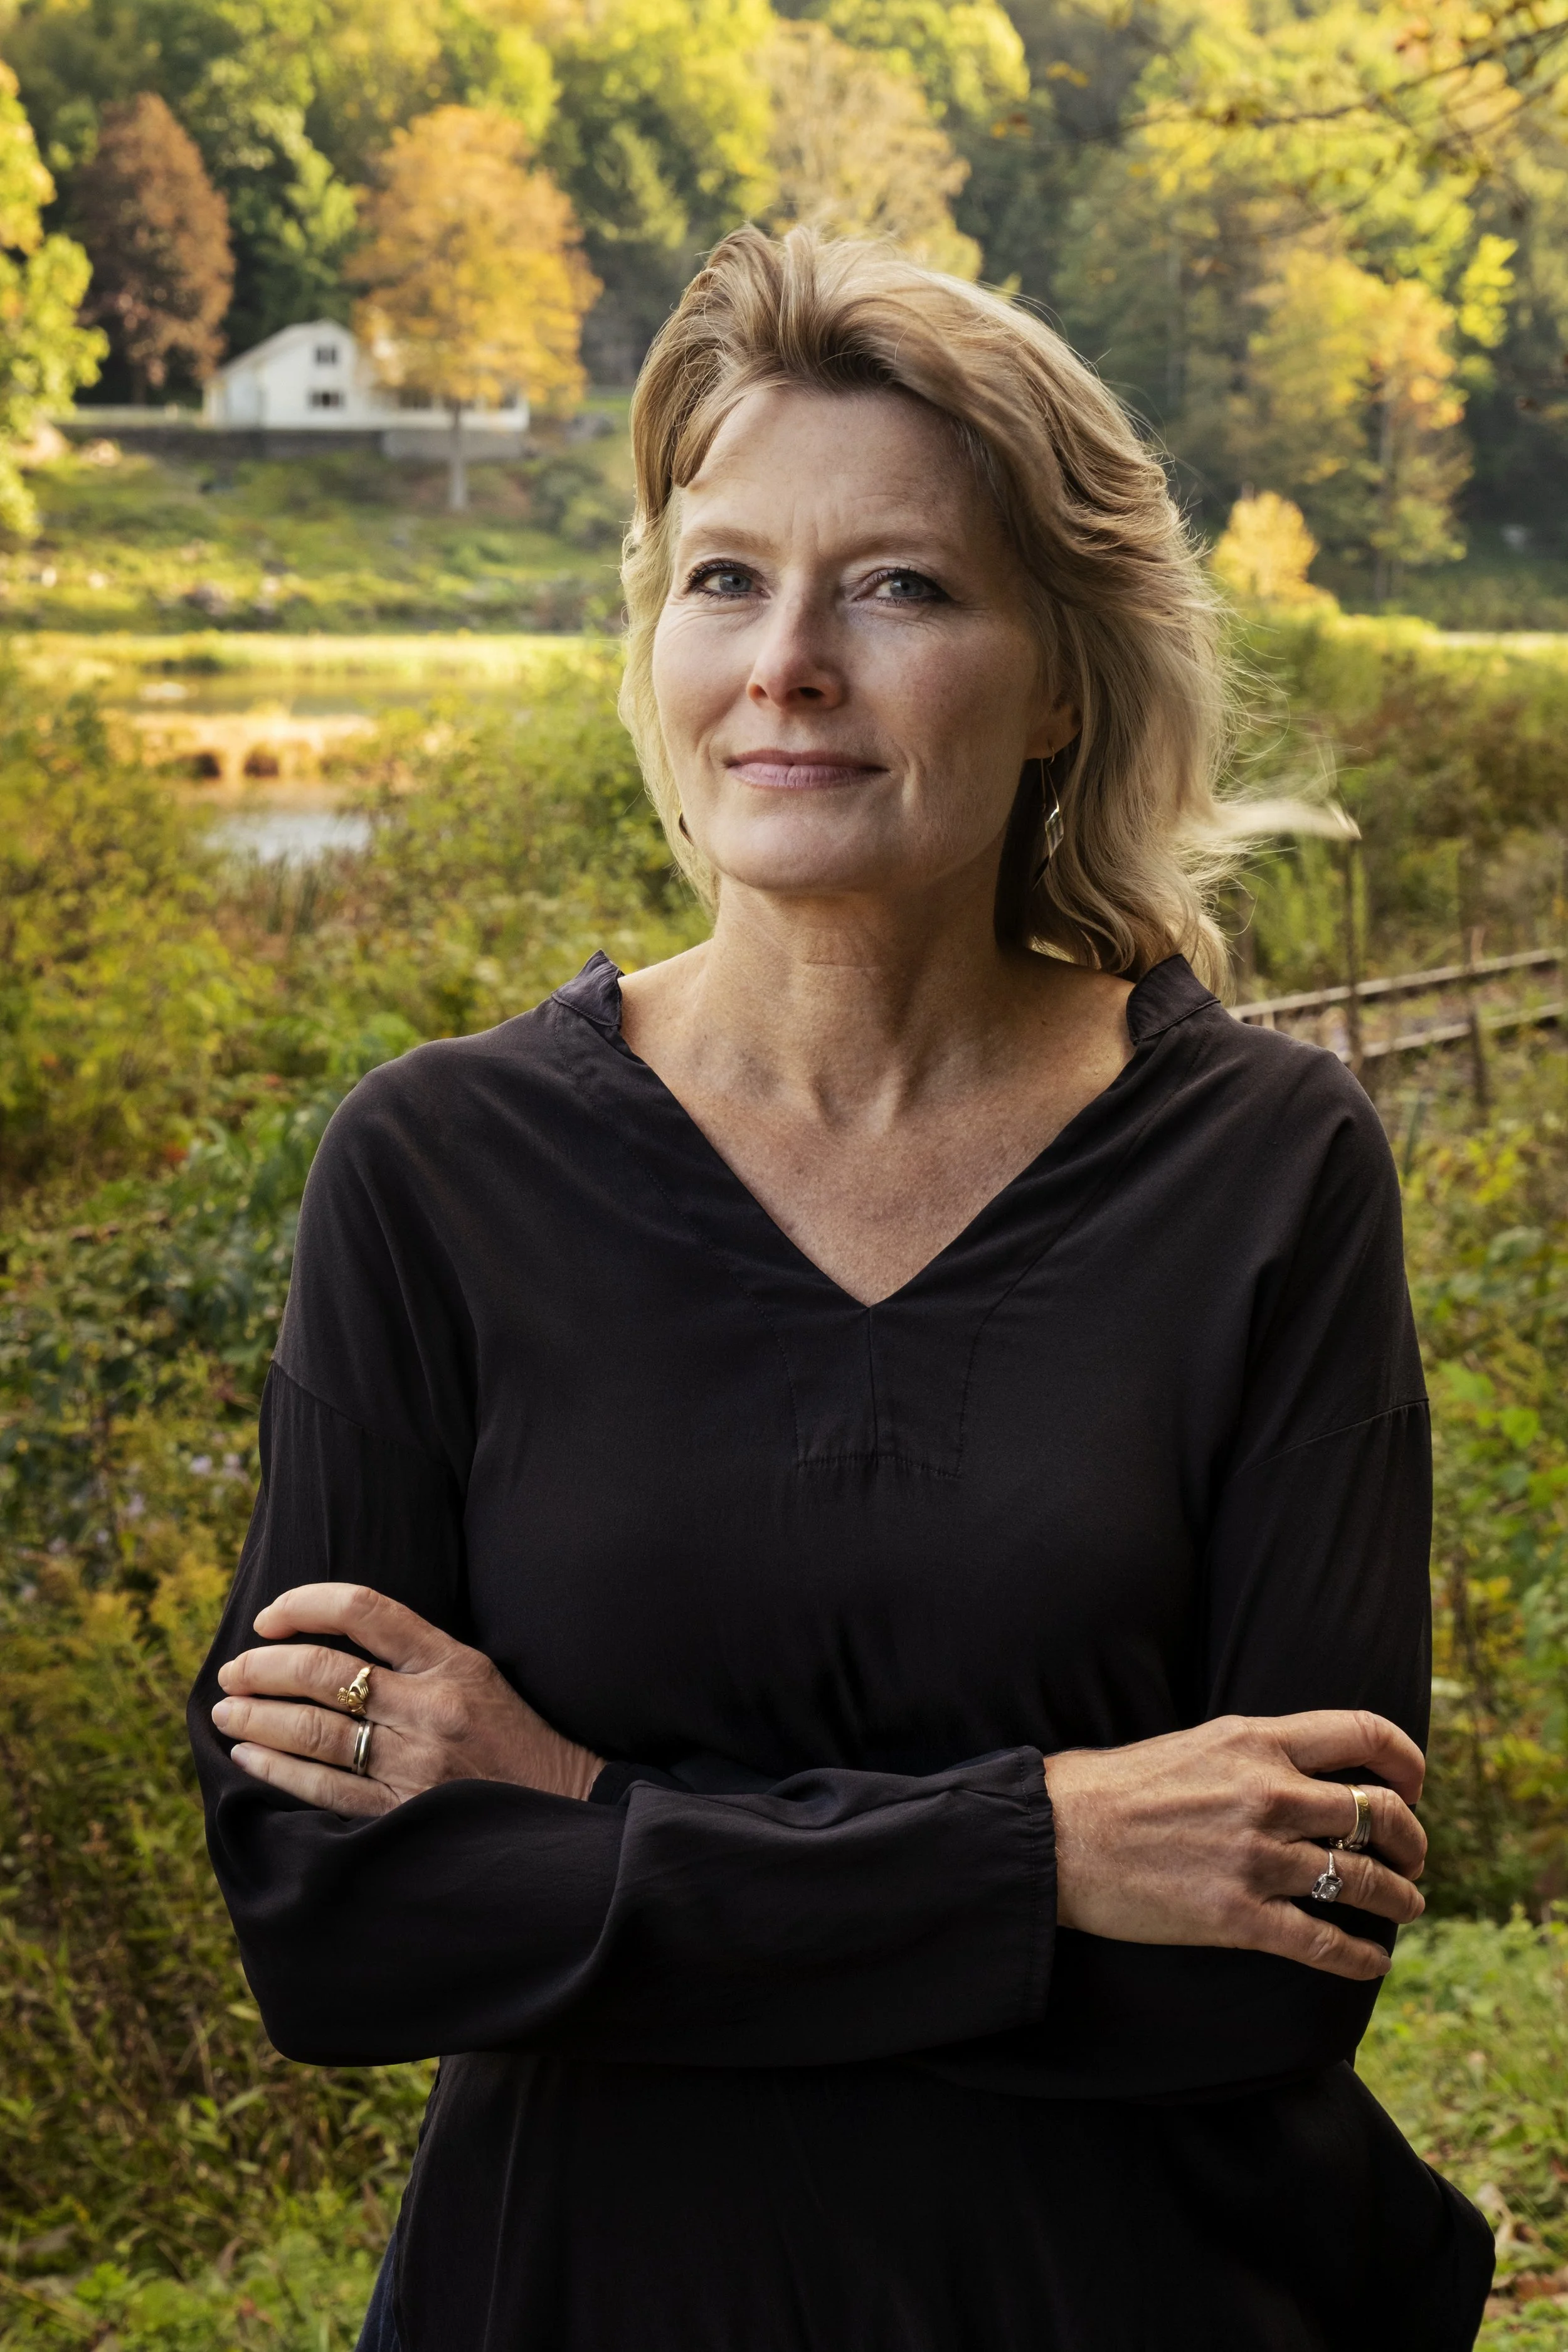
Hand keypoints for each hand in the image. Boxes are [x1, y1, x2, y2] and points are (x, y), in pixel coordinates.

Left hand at [211, 1582, 602, 1817]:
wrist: (563, 1807)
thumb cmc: (509, 1734)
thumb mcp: (475, 1673)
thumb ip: (411, 1654)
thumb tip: (319, 1641)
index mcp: (452, 1659)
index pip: (364, 1609)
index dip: (304, 1604)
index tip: (267, 1618)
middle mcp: (433, 1705)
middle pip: (325, 1672)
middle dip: (263, 1669)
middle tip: (231, 1672)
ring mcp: (417, 1762)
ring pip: (316, 1730)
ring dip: (258, 1719)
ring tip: (226, 1713)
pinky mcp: (404, 1810)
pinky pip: (324, 1787)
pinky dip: (278, 1769)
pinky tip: (250, 1758)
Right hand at [1045, 1710, 1426, 1981]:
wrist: (1056, 1835)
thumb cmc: (1116, 1786)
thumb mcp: (1199, 1743)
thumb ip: (1259, 1753)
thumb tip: (1309, 1773)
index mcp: (1257, 1740)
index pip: (1363, 1733)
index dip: (1407, 1759)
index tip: (1414, 1784)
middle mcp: (1269, 1794)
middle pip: (1379, 1812)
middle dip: (1412, 1839)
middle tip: (1414, 1856)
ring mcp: (1256, 1857)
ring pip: (1364, 1881)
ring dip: (1399, 1897)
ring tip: (1406, 1904)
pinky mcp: (1238, 1917)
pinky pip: (1325, 1942)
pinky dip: (1362, 1957)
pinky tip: (1374, 1960)